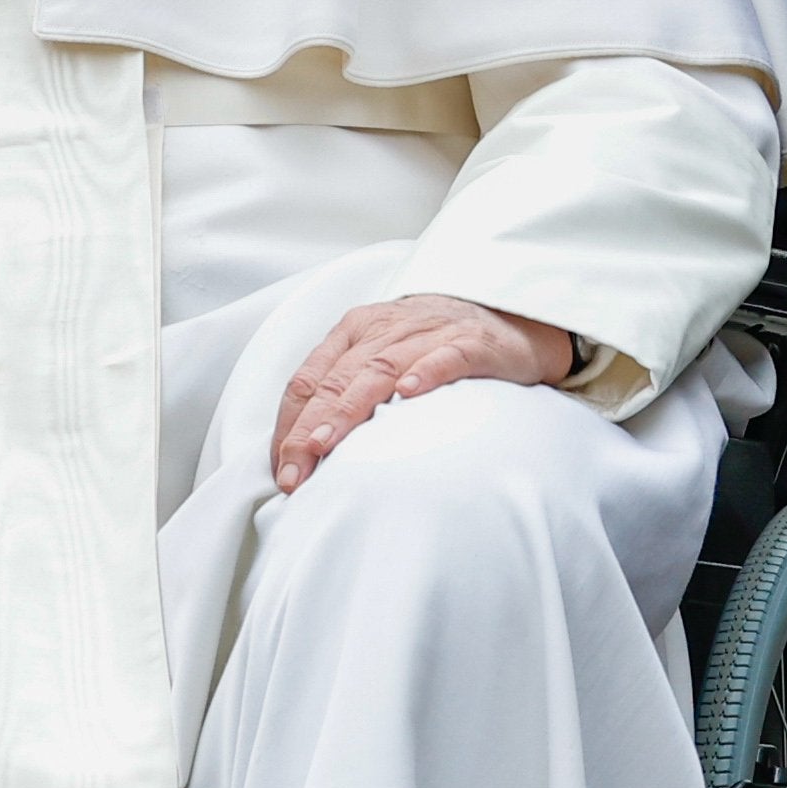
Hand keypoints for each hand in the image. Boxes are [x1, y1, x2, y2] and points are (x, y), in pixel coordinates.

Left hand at [271, 294, 573, 492]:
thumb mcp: (382, 358)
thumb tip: (309, 451)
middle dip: (307, 427)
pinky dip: (424, 373)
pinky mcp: (469, 342)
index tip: (280, 467)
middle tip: (294, 471)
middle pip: (334, 379)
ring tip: (325, 442)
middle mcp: (382, 330)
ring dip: (347, 407)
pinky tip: (408, 394)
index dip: (288, 423)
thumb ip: (347, 392)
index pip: (308, 379)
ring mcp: (425, 334)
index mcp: (353, 333)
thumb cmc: (432, 345)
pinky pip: (443, 356)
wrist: (506, 317)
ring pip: (377, 369)